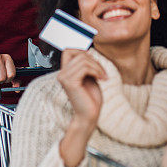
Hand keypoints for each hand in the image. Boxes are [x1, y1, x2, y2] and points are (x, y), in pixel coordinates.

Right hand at [57, 49, 106, 166]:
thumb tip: (88, 51)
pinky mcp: (70, 83)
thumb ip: (86, 65)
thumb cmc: (91, 99)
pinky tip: (102, 79)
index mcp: (65, 72)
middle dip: (94, 60)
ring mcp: (64, 78)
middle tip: (102, 72)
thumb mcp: (89, 77)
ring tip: (104, 77)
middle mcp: (62, 74)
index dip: (82, 51)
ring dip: (98, 67)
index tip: (95, 63)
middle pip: (78, 53)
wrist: (90, 116)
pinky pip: (85, 68)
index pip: (68, 50)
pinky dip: (97, 71)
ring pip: (83, 60)